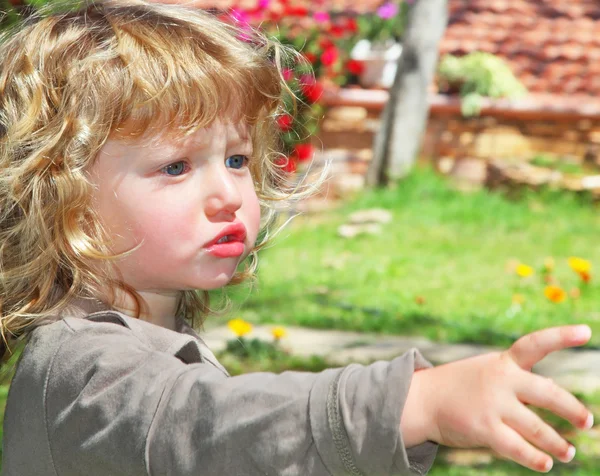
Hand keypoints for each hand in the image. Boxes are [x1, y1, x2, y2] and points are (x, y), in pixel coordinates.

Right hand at [418, 325, 593, 472]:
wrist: (421, 400)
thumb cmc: (458, 387)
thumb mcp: (485, 373)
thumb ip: (516, 383)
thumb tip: (553, 404)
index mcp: (502, 362)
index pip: (535, 344)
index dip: (561, 336)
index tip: (586, 331)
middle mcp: (500, 380)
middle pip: (548, 393)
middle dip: (571, 409)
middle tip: (587, 421)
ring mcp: (492, 404)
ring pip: (538, 428)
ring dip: (557, 443)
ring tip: (568, 452)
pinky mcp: (484, 428)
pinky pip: (518, 447)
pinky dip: (534, 458)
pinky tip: (545, 463)